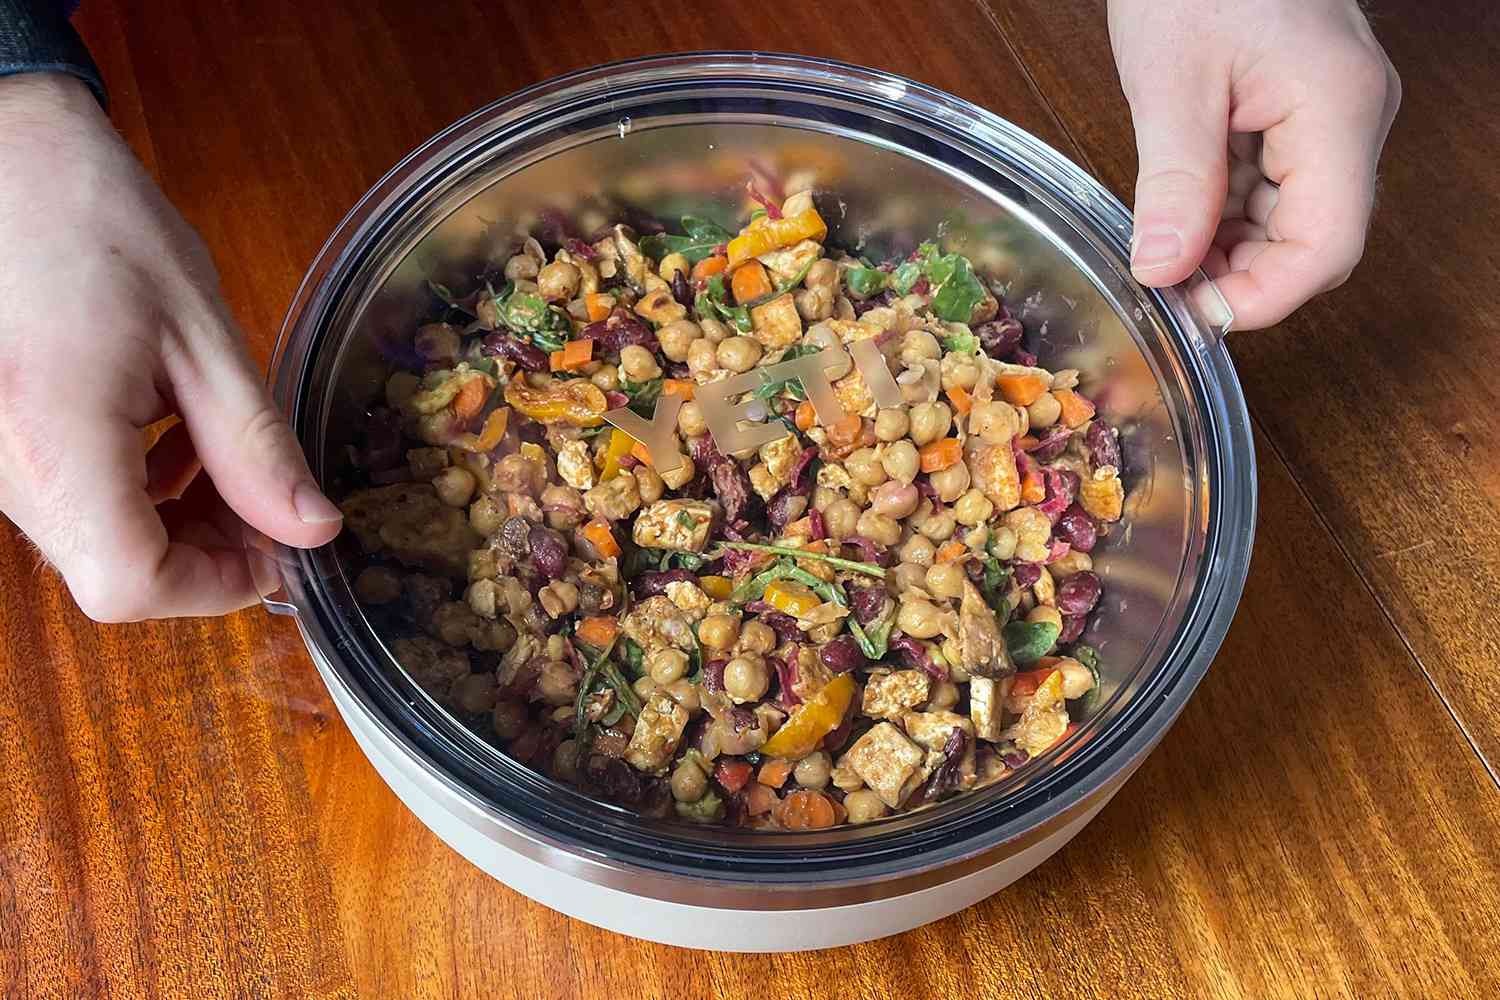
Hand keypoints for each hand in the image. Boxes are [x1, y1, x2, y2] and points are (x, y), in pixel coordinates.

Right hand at [0, 73, 340, 621]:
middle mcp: (6, 469)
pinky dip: (133, 493)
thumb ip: (256, 445)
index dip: (220, 585)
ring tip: (225, 458)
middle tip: (269, 501)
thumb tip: (312, 529)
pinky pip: (68, 501)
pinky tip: (171, 440)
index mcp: (55, 442)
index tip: (282, 546)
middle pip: (113, 575)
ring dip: (175, 524)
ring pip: (92, 543)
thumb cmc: (90, 218)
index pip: (131, 584)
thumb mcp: (200, 334)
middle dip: (208, 556)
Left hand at [1109, 0, 1400, 328]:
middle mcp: (1351, 120)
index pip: (1327, 247)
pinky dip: (1227, 214)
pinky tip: (1180, 215)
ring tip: (1164, 250)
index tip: (1193, 314)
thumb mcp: (1171, 81)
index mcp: (1337, 111)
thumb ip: (1173, 184)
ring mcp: (1332, 117)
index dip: (1262, 298)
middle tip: (1166, 286)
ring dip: (1229, 249)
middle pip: (1315, 242)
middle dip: (1241, 277)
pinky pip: (1276, 188)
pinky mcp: (1303, 113)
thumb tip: (1164, 270)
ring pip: (1293, 221)